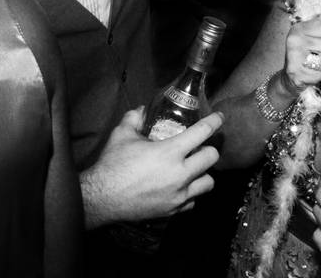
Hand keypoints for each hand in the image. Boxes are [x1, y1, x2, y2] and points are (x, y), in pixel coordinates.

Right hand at [81, 109, 222, 228]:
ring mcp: (178, 194)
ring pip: (208, 183)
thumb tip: (142, 110)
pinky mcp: (173, 210)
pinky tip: (181, 188)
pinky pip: (193, 202)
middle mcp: (180, 174)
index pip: (202, 132)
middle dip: (209, 149)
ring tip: (194, 169)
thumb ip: (135, 118)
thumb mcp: (122, 135)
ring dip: (203, 174)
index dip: (214, 122)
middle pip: (212, 158)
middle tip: (200, 148)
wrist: (101, 198)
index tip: (219, 118)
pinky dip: (191, 194)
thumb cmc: (112, 164)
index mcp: (170, 152)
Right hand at [282, 13, 320, 93]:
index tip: (320, 40)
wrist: (289, 77)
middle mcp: (294, 42)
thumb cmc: (303, 54)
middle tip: (318, 54)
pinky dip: (317, 76)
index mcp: (297, 30)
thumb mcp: (308, 35)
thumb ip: (318, 25)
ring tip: (314, 64)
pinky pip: (319, 75)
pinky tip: (309, 73)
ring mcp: (294, 59)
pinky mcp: (297, 75)